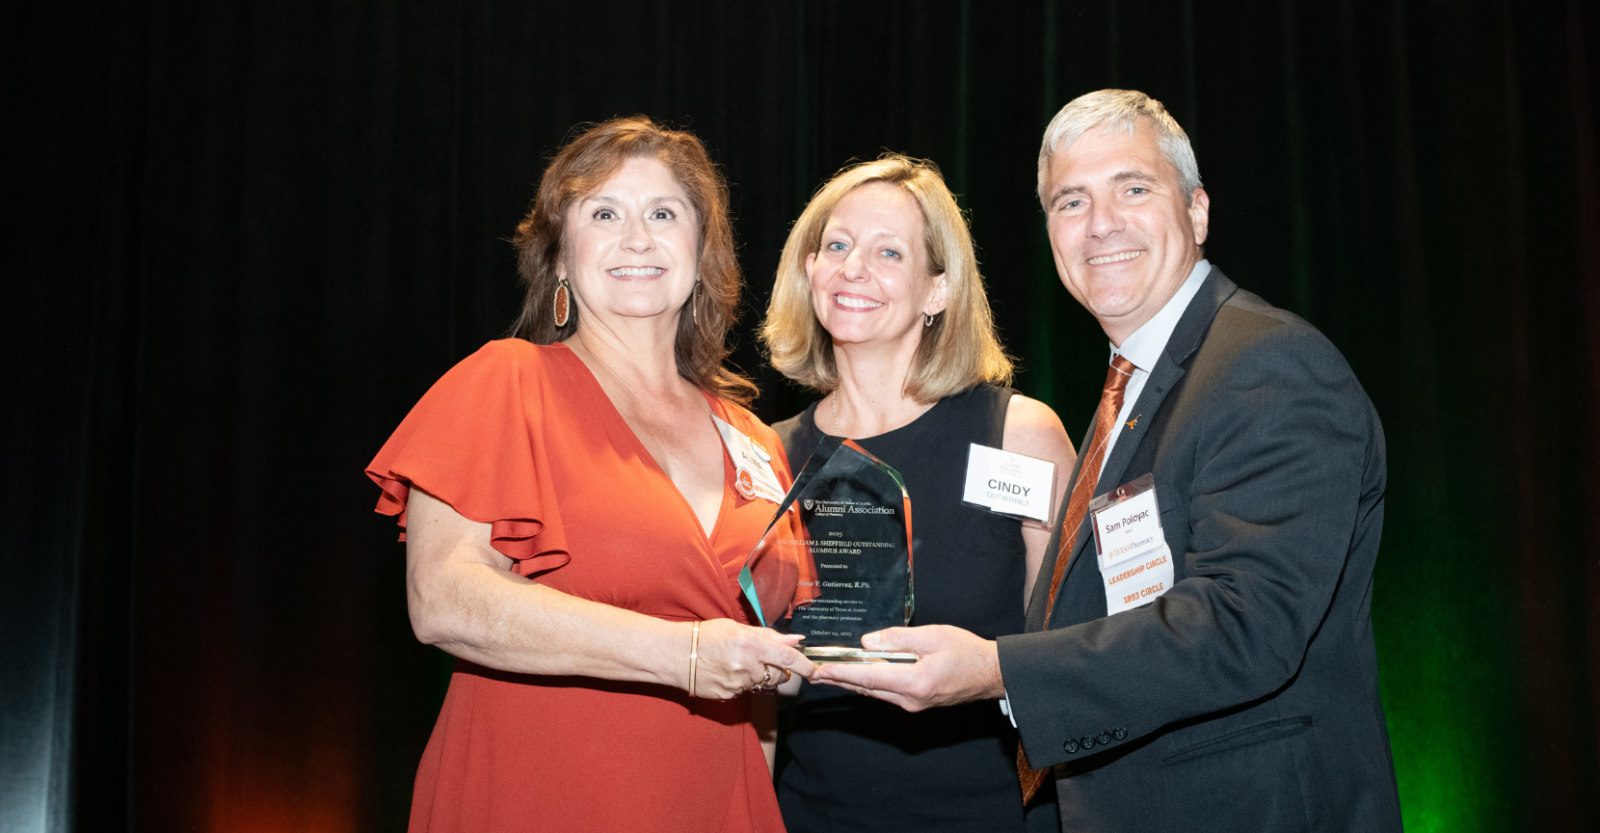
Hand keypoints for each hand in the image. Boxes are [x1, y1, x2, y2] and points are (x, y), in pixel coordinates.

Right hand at [688, 619, 815, 698]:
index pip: (787, 657)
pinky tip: (727, 673)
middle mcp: (745, 666)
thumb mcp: (737, 628)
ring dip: (757, 676)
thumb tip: (796, 640)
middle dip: (777, 669)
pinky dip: (742, 683)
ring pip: (761, 684)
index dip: (805, 666)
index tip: (815, 671)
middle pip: (778, 675)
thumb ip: (769, 636)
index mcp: (749, 645)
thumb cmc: (706, 636)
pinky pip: (746, 691)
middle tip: (761, 658)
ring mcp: (737, 684)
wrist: (676, 655)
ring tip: (736, 663)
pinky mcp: (729, 696)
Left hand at [810, 625, 1003, 711]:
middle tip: (813, 672)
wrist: (990, 673)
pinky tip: (857, 676)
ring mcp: (914, 704)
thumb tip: (868, 643)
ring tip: (828, 673)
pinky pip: (886, 692)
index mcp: (915, 681)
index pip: (869, 677)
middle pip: (867, 687)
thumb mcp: (933, 635)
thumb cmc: (967, 652)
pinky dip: (869, 683)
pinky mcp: (917, 702)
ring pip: (875, 691)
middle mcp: (911, 699)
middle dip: (839, 679)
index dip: (841, 673)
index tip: (820, 671)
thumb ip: (898, 639)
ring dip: (851, 682)